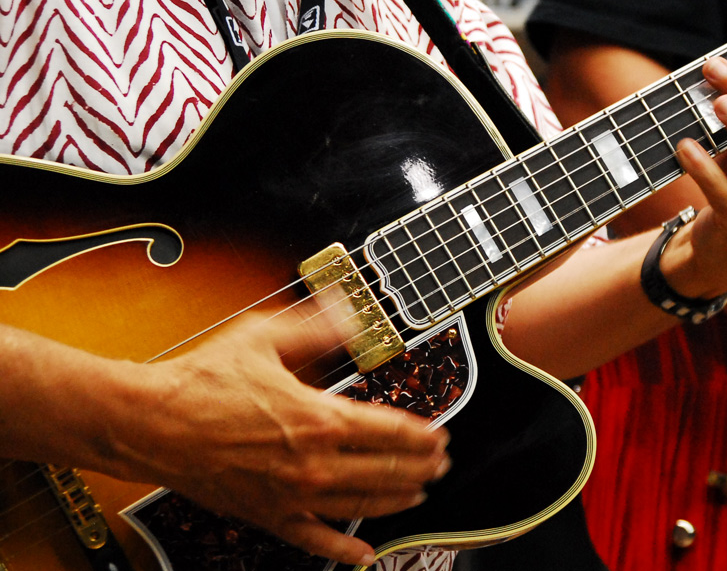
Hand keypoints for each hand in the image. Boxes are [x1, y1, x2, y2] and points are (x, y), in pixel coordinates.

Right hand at [100, 310, 449, 565]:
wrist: (149, 423)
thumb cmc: (202, 381)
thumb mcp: (265, 337)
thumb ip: (316, 328)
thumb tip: (355, 316)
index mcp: (319, 419)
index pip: (392, 431)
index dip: (423, 435)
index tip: (441, 434)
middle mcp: (312, 463)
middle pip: (387, 471)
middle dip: (422, 467)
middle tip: (441, 462)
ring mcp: (291, 495)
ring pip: (362, 505)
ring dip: (399, 499)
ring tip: (420, 492)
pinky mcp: (267, 515)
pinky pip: (314, 540)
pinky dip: (344, 550)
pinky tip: (365, 554)